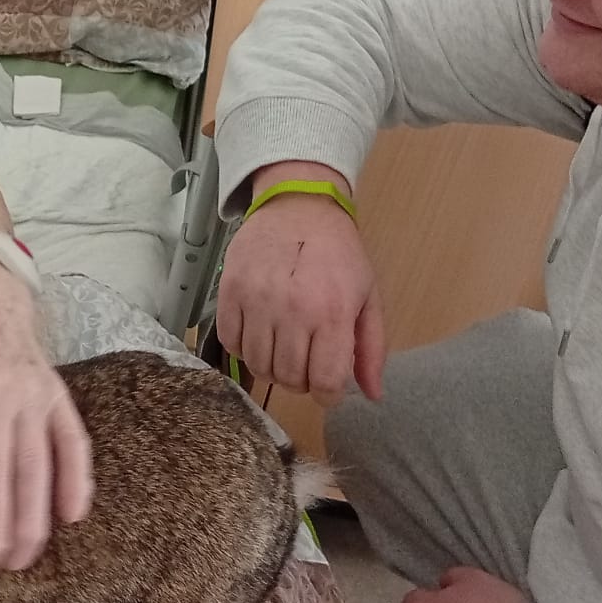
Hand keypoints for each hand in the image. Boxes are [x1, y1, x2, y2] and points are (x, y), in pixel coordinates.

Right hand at [215, 161, 383, 404]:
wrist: (297, 206)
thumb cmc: (339, 252)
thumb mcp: (369, 296)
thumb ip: (372, 349)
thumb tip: (372, 394)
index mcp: (332, 313)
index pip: (325, 383)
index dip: (328, 396)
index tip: (328, 386)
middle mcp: (293, 311)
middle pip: (289, 378)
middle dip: (301, 381)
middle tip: (306, 363)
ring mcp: (256, 301)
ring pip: (258, 365)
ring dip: (272, 367)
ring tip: (283, 349)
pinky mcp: (229, 291)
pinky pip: (231, 342)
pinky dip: (244, 349)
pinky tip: (260, 335)